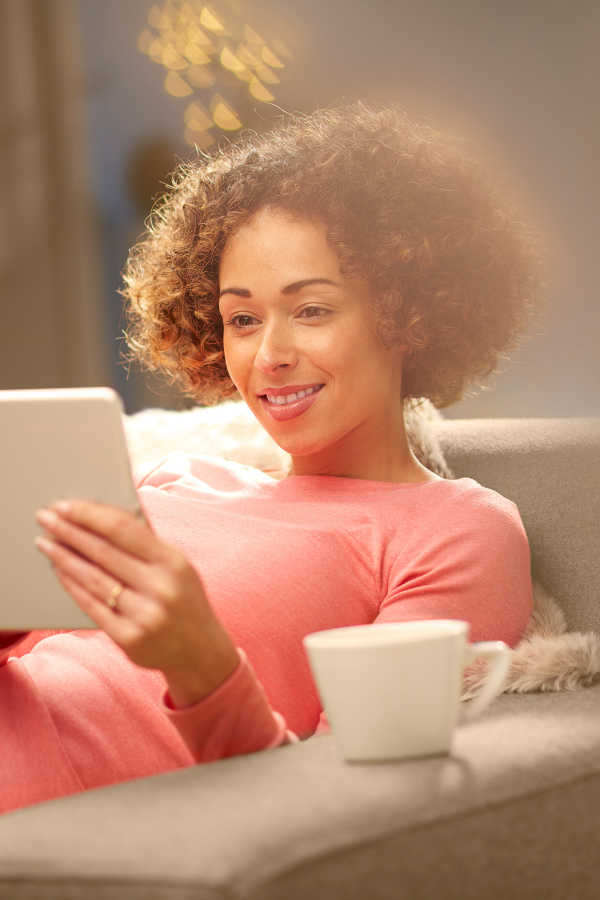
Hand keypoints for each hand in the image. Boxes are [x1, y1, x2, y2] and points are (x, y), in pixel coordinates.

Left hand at [34, 500, 239, 707]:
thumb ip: (147, 543)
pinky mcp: (129, 639)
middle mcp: (160, 588)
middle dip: (68, 531)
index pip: (123, 529)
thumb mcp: (179, 566)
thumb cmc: (185, 599)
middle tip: (44, 517)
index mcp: (173, 562)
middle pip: (103, 551)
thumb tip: (105, 515)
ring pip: (93, 579)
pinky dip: (72, 586)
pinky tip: (59, 572)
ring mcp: (144, 615)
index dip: (90, 515)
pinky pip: (92, 606)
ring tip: (45, 543)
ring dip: (63, 557)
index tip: (65, 505)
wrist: (202, 651)